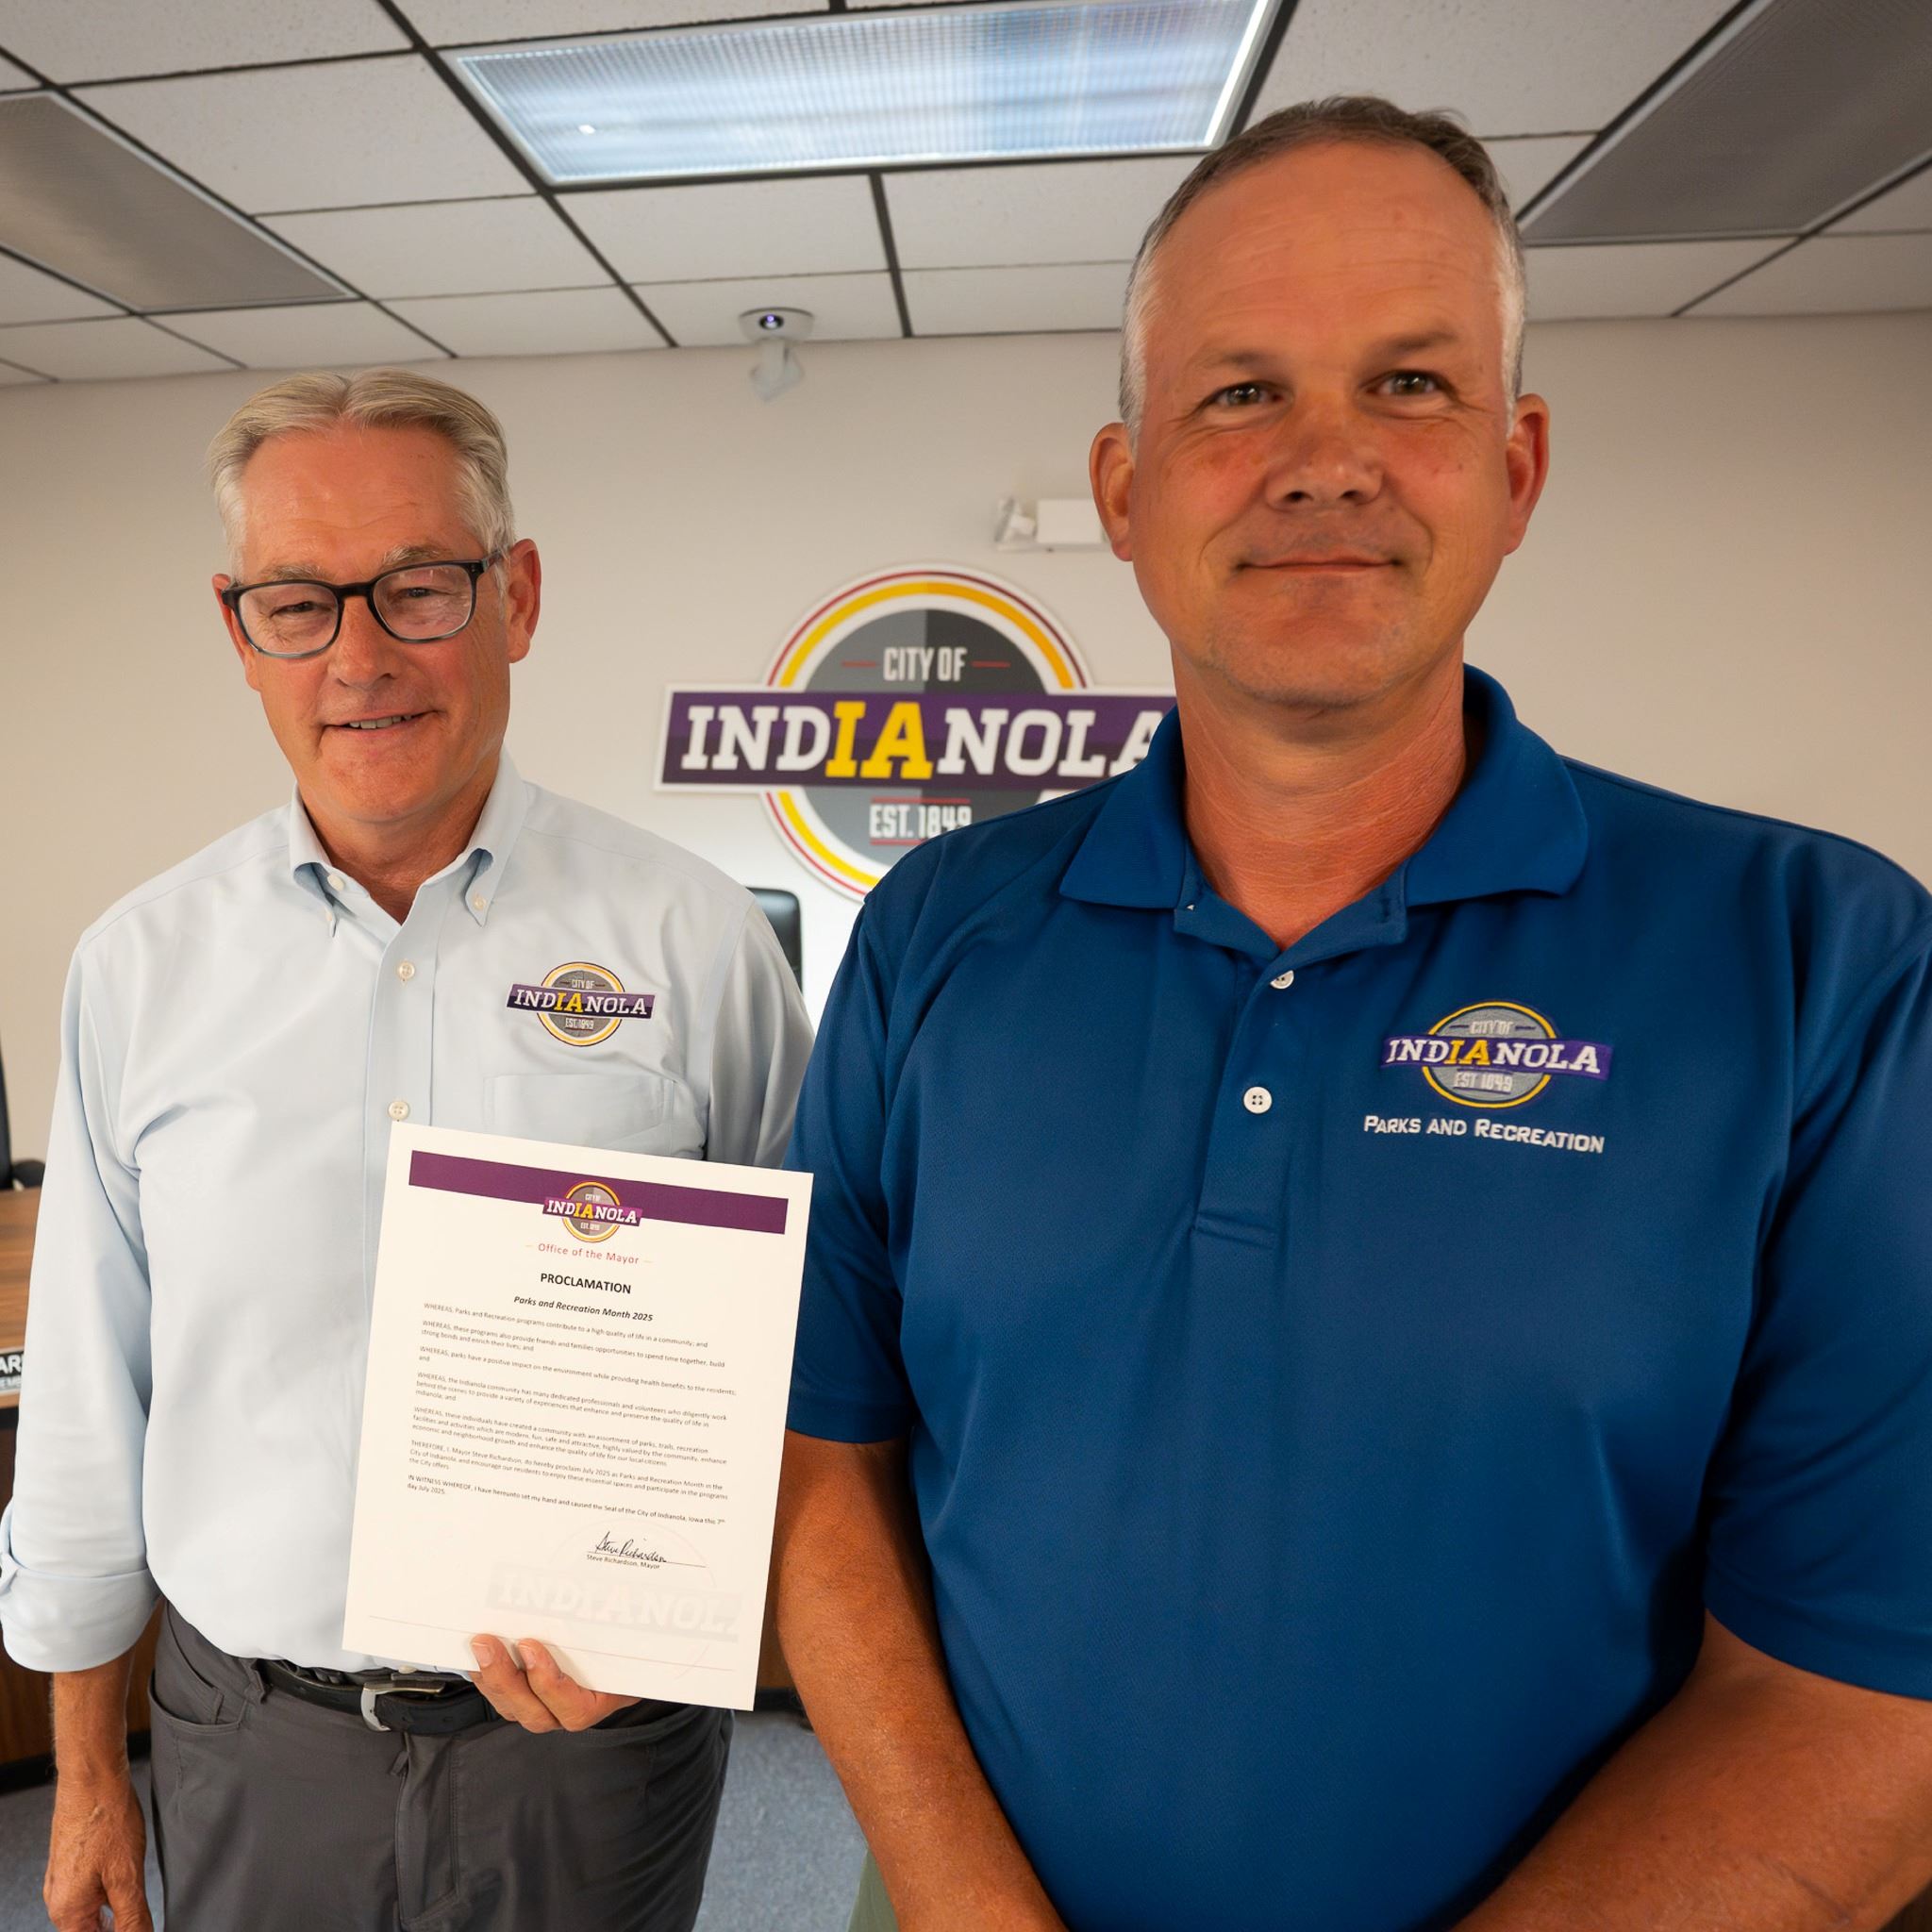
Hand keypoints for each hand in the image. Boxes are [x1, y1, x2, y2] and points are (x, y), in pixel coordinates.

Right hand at [45, 1769, 151, 1931]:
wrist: (92, 1777)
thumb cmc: (107, 1820)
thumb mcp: (127, 1877)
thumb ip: (132, 1918)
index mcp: (67, 1912)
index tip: (135, 1924)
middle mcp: (58, 1899)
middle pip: (89, 1929)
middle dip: (115, 1923)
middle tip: (137, 1905)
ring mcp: (61, 1879)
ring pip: (89, 1908)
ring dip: (112, 1906)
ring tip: (132, 1888)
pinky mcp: (69, 1861)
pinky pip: (87, 1887)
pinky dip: (106, 1888)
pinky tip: (122, 1871)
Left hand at [467, 1635, 639, 1732]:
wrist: (642, 1645)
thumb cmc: (640, 1639)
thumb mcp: (638, 1631)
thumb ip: (626, 1618)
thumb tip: (622, 1583)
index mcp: (607, 1698)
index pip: (576, 1709)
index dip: (550, 1684)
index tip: (531, 1647)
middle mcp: (576, 1708)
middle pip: (536, 1713)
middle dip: (506, 1679)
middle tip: (487, 1644)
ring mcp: (551, 1706)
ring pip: (515, 1708)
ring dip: (492, 1680)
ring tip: (479, 1647)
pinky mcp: (531, 1696)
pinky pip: (505, 1698)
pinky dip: (487, 1678)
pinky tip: (476, 1656)